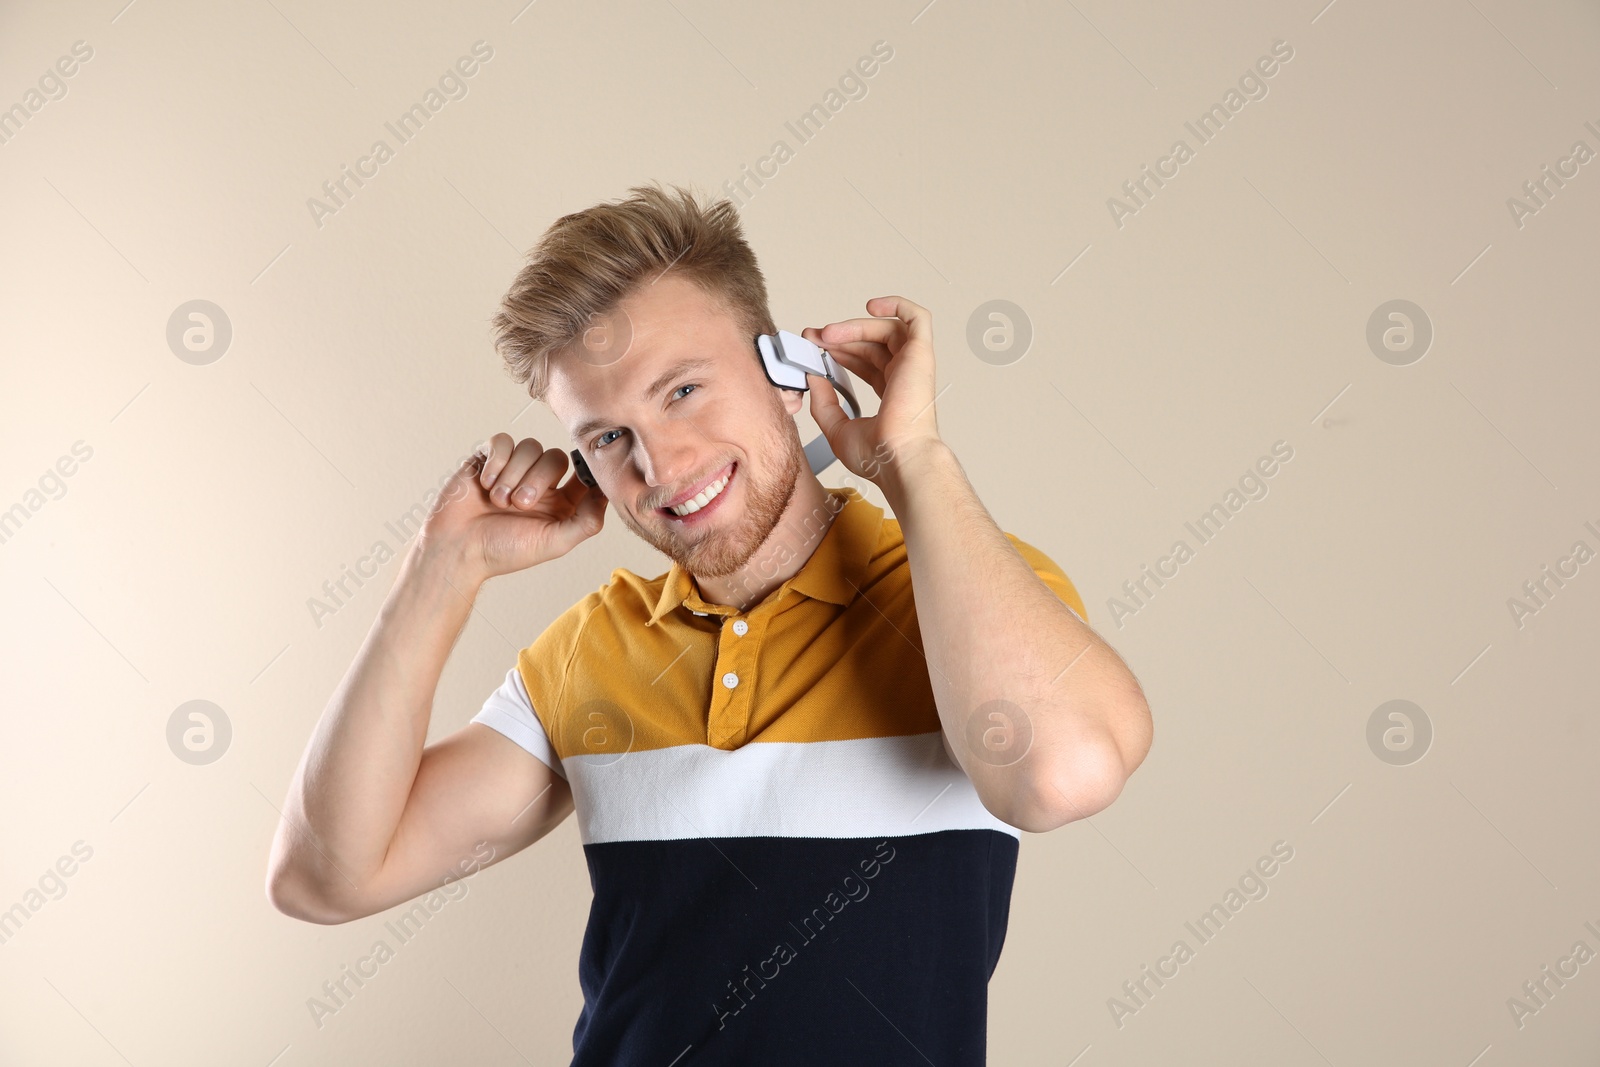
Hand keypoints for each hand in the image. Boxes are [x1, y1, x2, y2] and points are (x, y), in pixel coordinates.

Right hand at [419, 433, 607, 581]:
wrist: (456, 549)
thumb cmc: (503, 551)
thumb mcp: (554, 542)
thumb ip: (587, 521)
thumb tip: (608, 494)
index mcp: (560, 503)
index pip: (583, 474)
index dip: (585, 470)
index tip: (582, 476)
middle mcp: (540, 483)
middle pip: (556, 457)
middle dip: (537, 480)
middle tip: (519, 505)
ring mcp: (514, 469)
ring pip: (530, 447)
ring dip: (513, 475)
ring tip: (498, 501)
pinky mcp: (488, 458)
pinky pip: (503, 442)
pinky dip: (496, 462)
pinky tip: (484, 484)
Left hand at [801, 295, 943, 483]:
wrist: (897, 459)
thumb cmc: (879, 456)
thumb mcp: (836, 428)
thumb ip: (824, 401)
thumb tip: (813, 377)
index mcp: (891, 395)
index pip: (866, 363)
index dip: (840, 351)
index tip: (814, 348)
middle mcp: (904, 377)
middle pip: (872, 344)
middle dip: (840, 337)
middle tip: (814, 337)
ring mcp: (913, 365)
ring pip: (886, 330)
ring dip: (855, 326)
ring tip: (829, 334)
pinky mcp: (920, 354)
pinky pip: (916, 318)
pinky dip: (897, 305)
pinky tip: (871, 307)